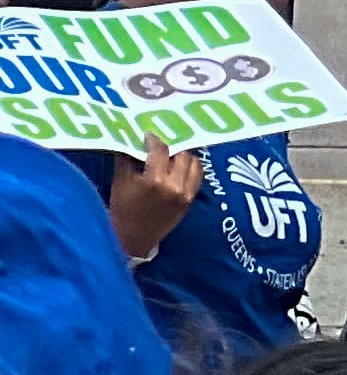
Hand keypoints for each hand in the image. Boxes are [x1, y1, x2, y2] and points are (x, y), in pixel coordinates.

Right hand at [105, 141, 202, 260]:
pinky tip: (180, 166)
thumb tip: (129, 139)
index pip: (160, 150)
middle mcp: (174, 186)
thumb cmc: (122, 211)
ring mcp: (185, 194)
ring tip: (172, 154)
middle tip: (161, 145)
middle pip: (181, 154)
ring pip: (194, 163)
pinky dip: (191, 168)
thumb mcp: (119, 183)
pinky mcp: (190, 200)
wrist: (132, 240)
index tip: (149, 135)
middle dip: (171, 147)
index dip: (154, 139)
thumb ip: (126, 160)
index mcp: (154, 181)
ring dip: (183, 156)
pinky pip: (198, 176)